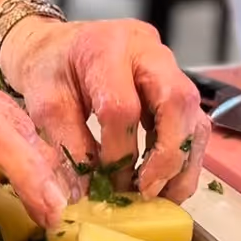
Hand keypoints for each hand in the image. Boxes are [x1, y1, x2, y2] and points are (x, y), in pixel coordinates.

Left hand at [0, 17, 209, 202]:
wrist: (59, 45)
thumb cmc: (50, 70)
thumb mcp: (46, 106)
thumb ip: (69, 147)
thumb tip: (89, 194)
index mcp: (105, 48)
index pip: (122, 107)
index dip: (120, 153)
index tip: (111, 184)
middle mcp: (146, 49)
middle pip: (176, 101)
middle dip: (168, 155)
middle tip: (148, 192)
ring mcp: (167, 64)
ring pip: (194, 113)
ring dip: (183, 161)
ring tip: (164, 195)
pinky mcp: (176, 81)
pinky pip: (193, 119)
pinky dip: (183, 154)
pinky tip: (163, 177)